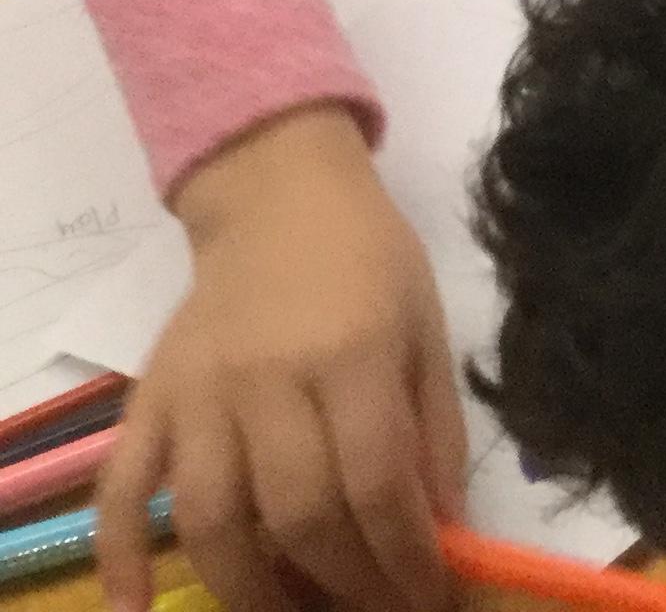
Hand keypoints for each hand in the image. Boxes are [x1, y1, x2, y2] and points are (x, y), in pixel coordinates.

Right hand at [100, 107, 461, 611]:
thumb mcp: (428, 328)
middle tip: (372, 609)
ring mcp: (197, 395)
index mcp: (350, 354)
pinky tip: (136, 609)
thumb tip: (444, 527)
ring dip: (252, 589)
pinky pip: (121, 489)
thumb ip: (435, 430)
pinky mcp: (149, 402)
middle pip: (299, 512)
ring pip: (213, 518)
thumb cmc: (369, 261)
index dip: (404, 555)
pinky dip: (120, 556)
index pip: (377, 481)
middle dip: (343, 582)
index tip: (427, 596)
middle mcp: (267, 379)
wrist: (279, 196)